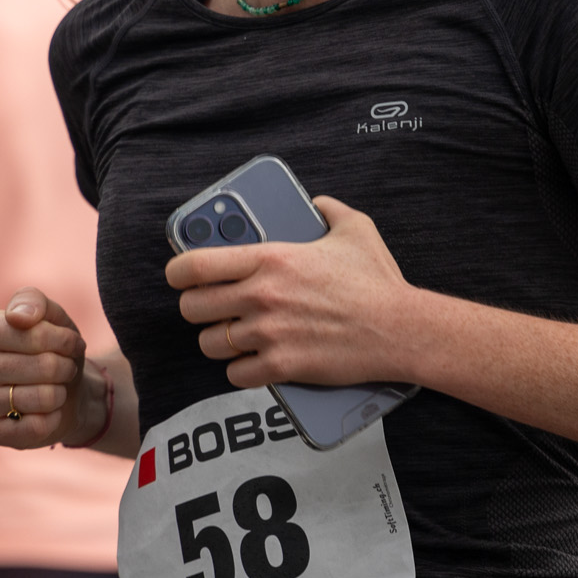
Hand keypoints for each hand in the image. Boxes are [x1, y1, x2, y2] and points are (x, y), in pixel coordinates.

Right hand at [0, 288, 104, 449]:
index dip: (64, 340)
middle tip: (64, 368)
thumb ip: (33, 302)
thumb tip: (16, 317)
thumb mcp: (52, 315)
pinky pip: (37, 427)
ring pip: (43, 397)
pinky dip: (53, 418)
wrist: (64, 390)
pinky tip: (46, 412)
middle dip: (66, 367)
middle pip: (45, 366)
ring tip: (55, 388)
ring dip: (61, 392)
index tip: (67, 343)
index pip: (37, 334)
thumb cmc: (54, 348)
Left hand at [167, 196, 416, 388]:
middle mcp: (261, 296)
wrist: (400, 329)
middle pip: (193, 307)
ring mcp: (269, 334)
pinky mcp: (282, 367)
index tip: (179, 276)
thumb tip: (317, 202)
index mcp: (270, 258)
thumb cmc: (377, 280)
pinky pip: (236, 375)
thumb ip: (329, 209)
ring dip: (218, 341)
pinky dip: (241, 371)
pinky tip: (252, 362)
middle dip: (197, 308)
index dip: (177, 272)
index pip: (194, 265)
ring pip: (211, 344)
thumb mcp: (355, 229)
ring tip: (232, 336)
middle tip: (211, 308)